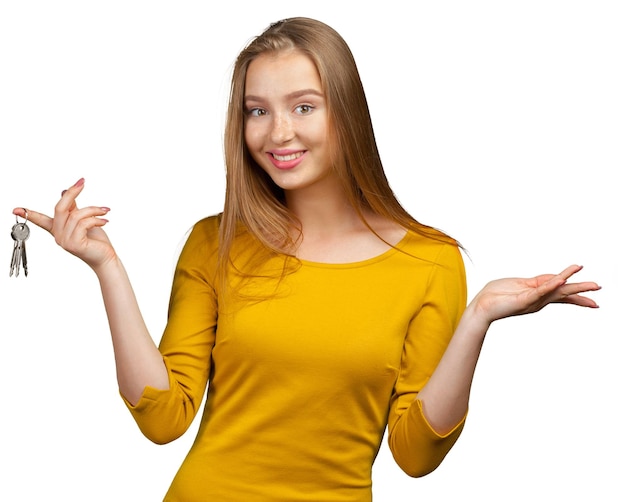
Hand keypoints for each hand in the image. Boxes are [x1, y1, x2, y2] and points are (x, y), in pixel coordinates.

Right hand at [12, 178, 114, 270]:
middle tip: (82, 183)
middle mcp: (58, 235)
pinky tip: (105, 221)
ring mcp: (65, 241)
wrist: (106, 257)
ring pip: (76, 215)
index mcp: (58, 229)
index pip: (41, 220)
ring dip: (93, 209)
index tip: (15, 209)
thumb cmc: (96, 240)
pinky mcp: (75, 244)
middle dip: (72, 193)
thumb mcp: (83, 220)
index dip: (29, 214)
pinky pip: (83, 224)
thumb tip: (64, 192)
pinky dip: (96, 219)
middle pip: (60, 208)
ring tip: (105, 211)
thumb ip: (73, 208)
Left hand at [470, 264, 599, 325]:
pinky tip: (561, 280)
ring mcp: (532, 300)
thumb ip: (536, 282)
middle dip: (582, 291)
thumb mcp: (519, 284)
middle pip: (564, 293)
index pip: (560, 289)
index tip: (593, 289)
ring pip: (556, 291)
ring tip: (590, 284)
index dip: (575, 287)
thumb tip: (553, 279)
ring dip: (573, 286)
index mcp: (537, 294)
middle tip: (599, 288)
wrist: (480, 308)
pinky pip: (540, 291)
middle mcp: (538, 299)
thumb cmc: (495, 296)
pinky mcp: (523, 299)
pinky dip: (551, 285)